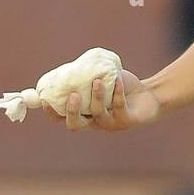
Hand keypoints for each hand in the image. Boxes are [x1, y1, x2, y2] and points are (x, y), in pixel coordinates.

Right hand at [45, 71, 159, 131]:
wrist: (149, 95)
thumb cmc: (120, 87)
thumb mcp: (99, 80)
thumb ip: (84, 78)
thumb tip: (63, 69)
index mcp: (84, 114)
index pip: (61, 118)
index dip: (51, 112)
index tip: (44, 99)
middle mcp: (95, 122)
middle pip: (75, 125)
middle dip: (71, 111)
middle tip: (73, 96)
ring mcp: (111, 123)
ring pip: (98, 115)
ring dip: (96, 97)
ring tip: (98, 81)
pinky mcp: (127, 121)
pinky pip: (119, 107)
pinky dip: (117, 93)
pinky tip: (118, 80)